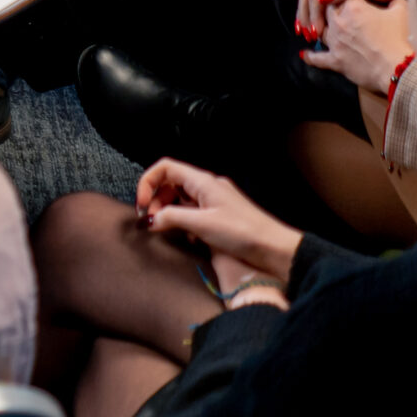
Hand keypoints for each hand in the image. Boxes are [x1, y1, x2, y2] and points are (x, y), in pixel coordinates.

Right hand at [136, 159, 302, 282]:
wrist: (274, 248)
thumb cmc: (242, 232)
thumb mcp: (202, 224)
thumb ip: (172, 217)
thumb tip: (149, 220)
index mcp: (203, 181)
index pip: (165, 168)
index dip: (148, 183)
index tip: (142, 206)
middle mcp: (207, 187)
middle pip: (170, 183)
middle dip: (156, 200)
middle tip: (152, 222)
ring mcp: (214, 201)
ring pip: (180, 199)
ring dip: (168, 212)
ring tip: (166, 230)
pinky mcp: (219, 216)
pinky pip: (193, 212)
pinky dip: (183, 221)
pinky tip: (187, 237)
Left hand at [306, 0, 414, 91]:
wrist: (398, 67)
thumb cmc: (400, 38)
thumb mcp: (401, 11)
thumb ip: (393, 1)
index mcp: (354, 6)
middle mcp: (340, 21)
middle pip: (328, 10)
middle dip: (331, 10)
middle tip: (335, 12)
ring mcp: (335, 42)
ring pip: (321, 30)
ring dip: (320, 29)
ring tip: (318, 28)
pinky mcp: (335, 61)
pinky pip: (318, 58)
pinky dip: (310, 56)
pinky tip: (304, 53)